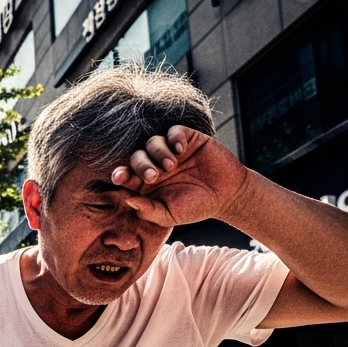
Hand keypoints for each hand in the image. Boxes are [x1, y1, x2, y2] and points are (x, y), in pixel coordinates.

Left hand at [111, 125, 251, 227]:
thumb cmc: (196, 207)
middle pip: (137, 156)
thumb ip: (148, 210)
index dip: (121, 173)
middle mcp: (156, 165)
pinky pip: (174, 131)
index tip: (120, 177)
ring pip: (152, 142)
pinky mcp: (188, 139)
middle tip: (153, 176)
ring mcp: (171, 151)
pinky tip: (180, 150)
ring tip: (171, 165)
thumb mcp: (169, 215)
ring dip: (158, 152)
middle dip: (141, 165)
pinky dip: (174, 138)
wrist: (227, 195)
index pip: (127, 174)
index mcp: (147, 183)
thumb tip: (127, 200)